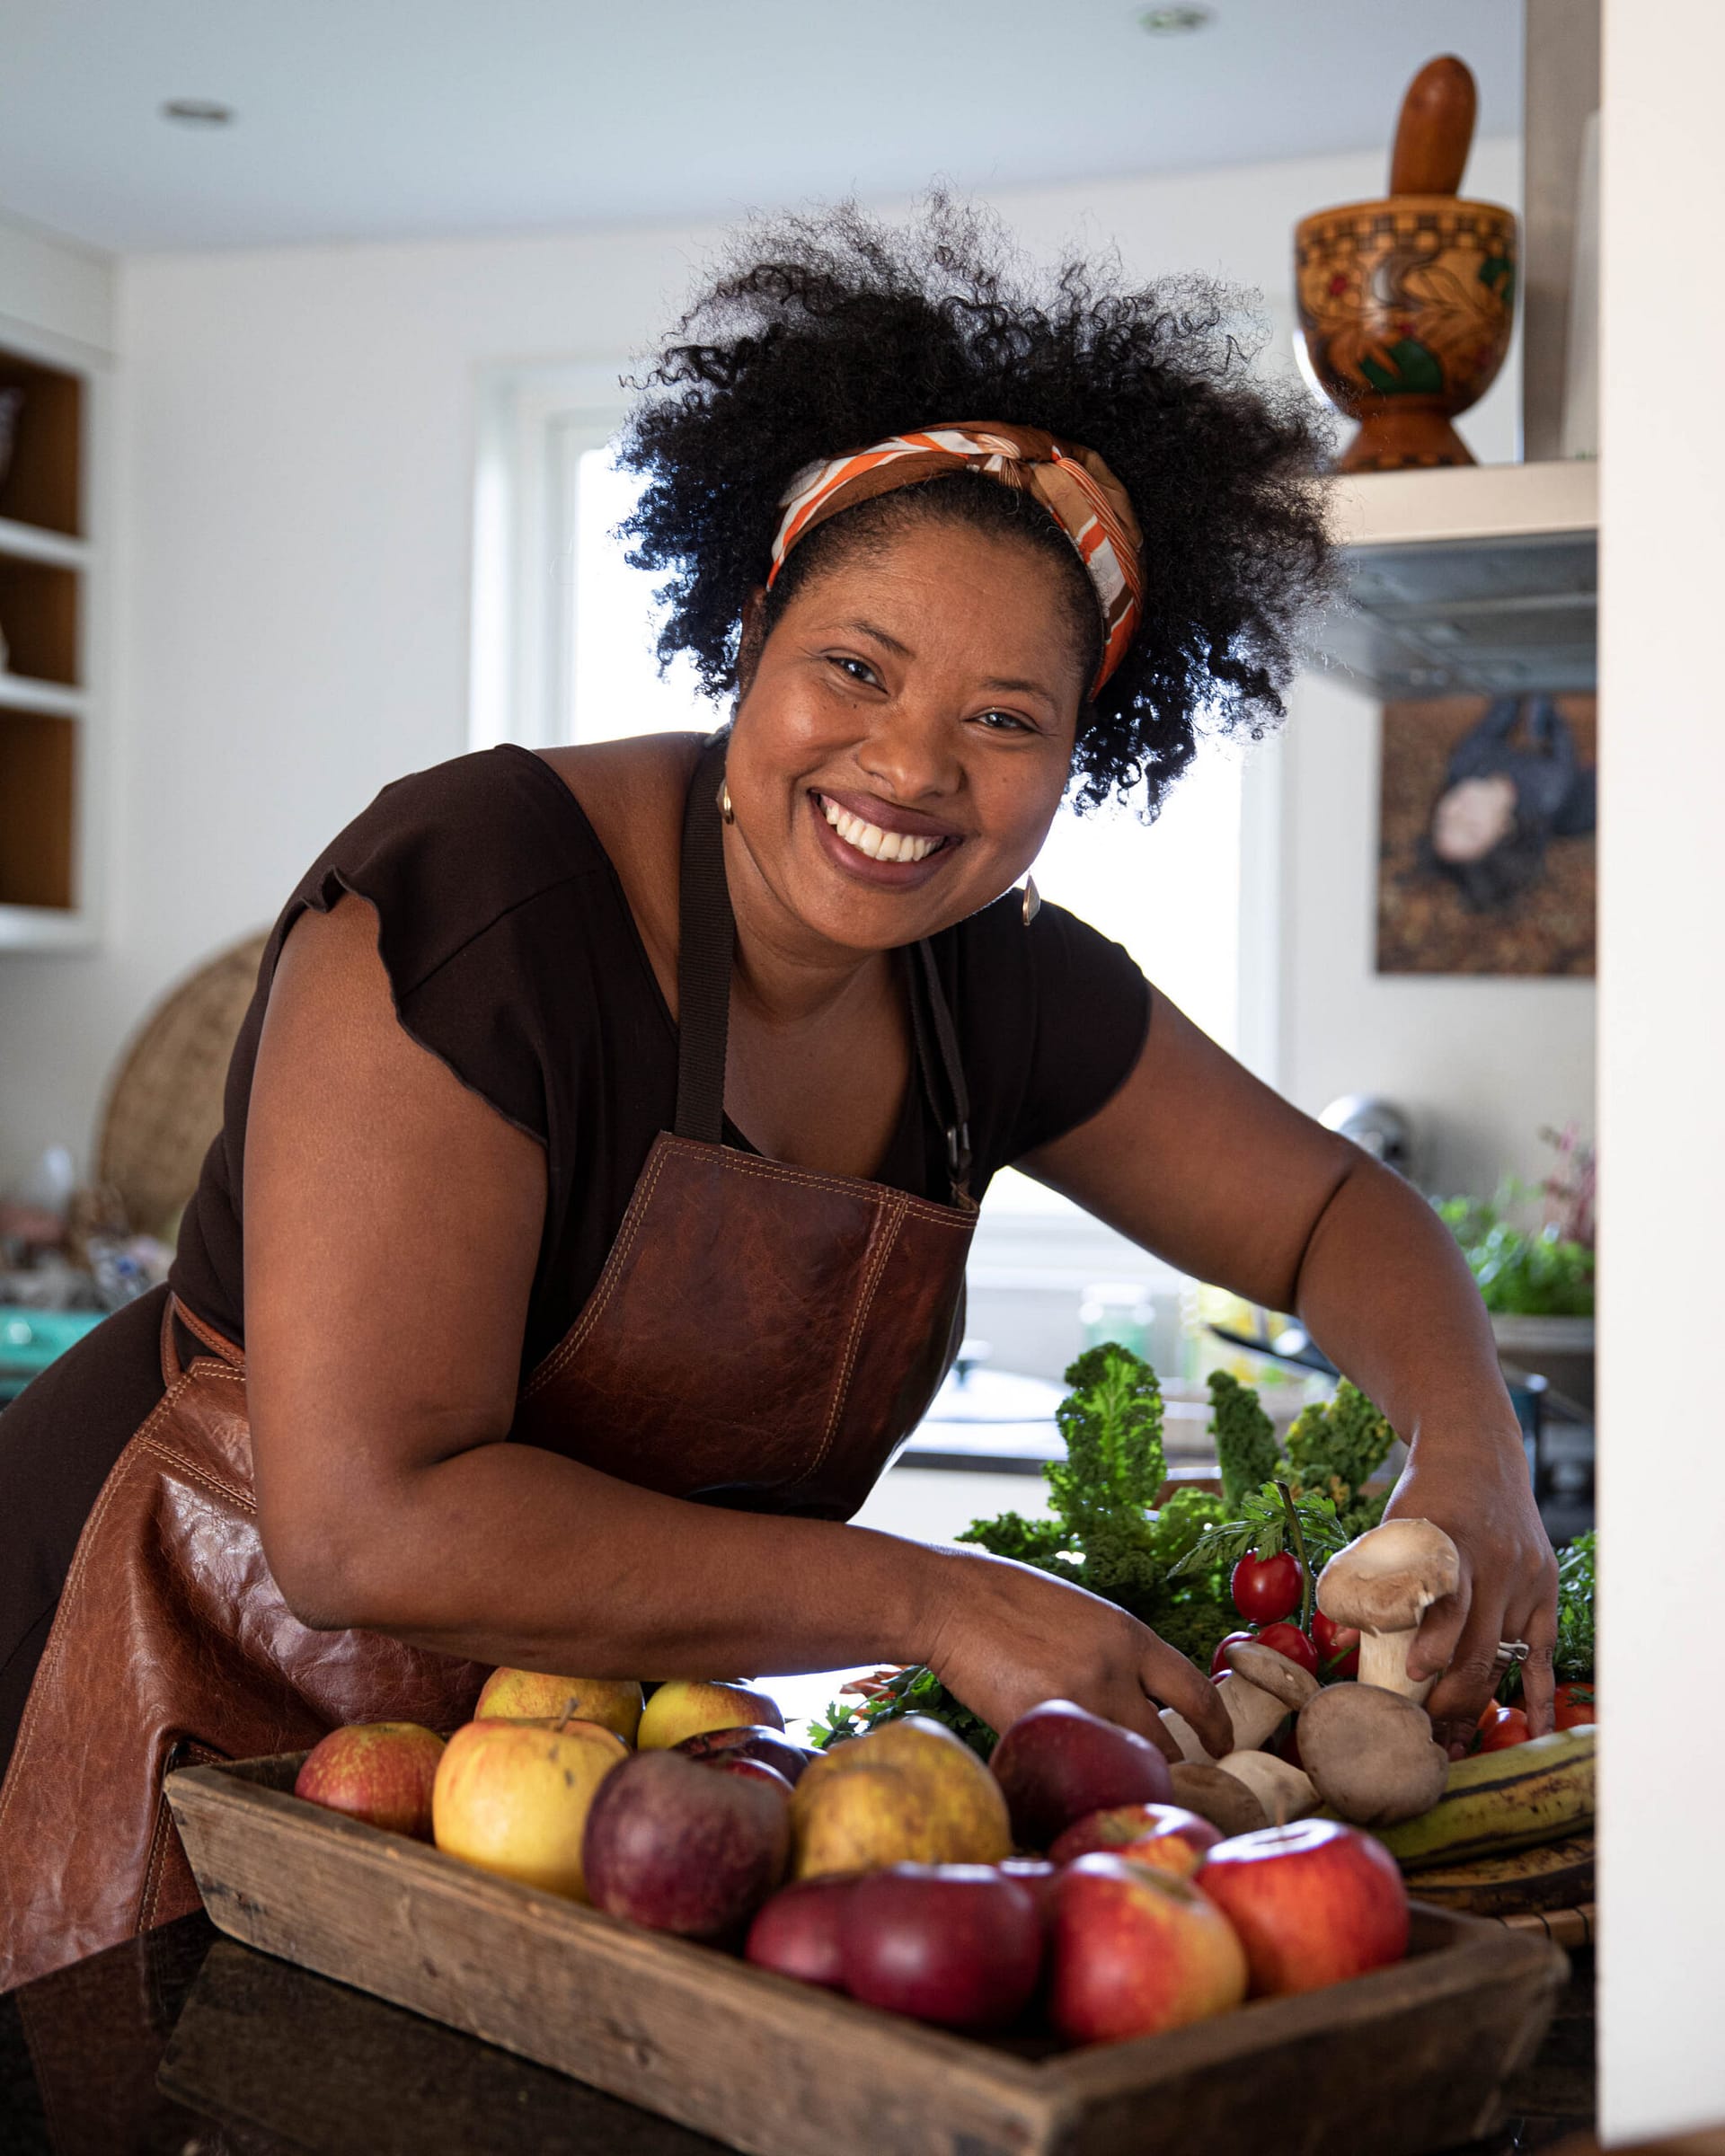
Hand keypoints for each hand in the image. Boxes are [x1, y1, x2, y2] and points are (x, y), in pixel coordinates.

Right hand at [920, 1546, 1231, 1761]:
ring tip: (1112, 1789)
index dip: (1217, 1729)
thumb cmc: (1008, 1599)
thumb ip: (1117, 1654)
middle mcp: (1114, 1672)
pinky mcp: (1036, 1728)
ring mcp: (1076, 1702)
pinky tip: (1057, 1780)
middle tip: (1168, 1787)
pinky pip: (1064, 1768)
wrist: (950, 1600)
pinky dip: (1065, 1778)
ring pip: (1118, 1764)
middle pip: (1165, 1745)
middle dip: (1169, 1771)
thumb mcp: (1082, 1613)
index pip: (1198, 1693)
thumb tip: (1142, 1699)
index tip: (1222, 1747)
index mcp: (1130, 1636)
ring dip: (1117, 1778)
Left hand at [1387, 1430, 1558, 1755]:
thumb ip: (1376, 1576)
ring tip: (1453, 1741)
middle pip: (1479, 1647)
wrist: (1478, 1455)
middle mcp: (1498, 1566)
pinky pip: (1544, 1654)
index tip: (1414, 1677)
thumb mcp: (1393, 1525)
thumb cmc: (1425, 1495)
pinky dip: (1540, 1693)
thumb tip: (1346, 1637)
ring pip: (1507, 1658)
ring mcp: (1526, 1581)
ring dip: (1479, 1704)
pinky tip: (1536, 1730)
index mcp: (1454, 1546)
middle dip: (1449, 1698)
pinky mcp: (1545, 1591)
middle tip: (1421, 1735)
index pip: (1449, 1605)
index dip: (1432, 1645)